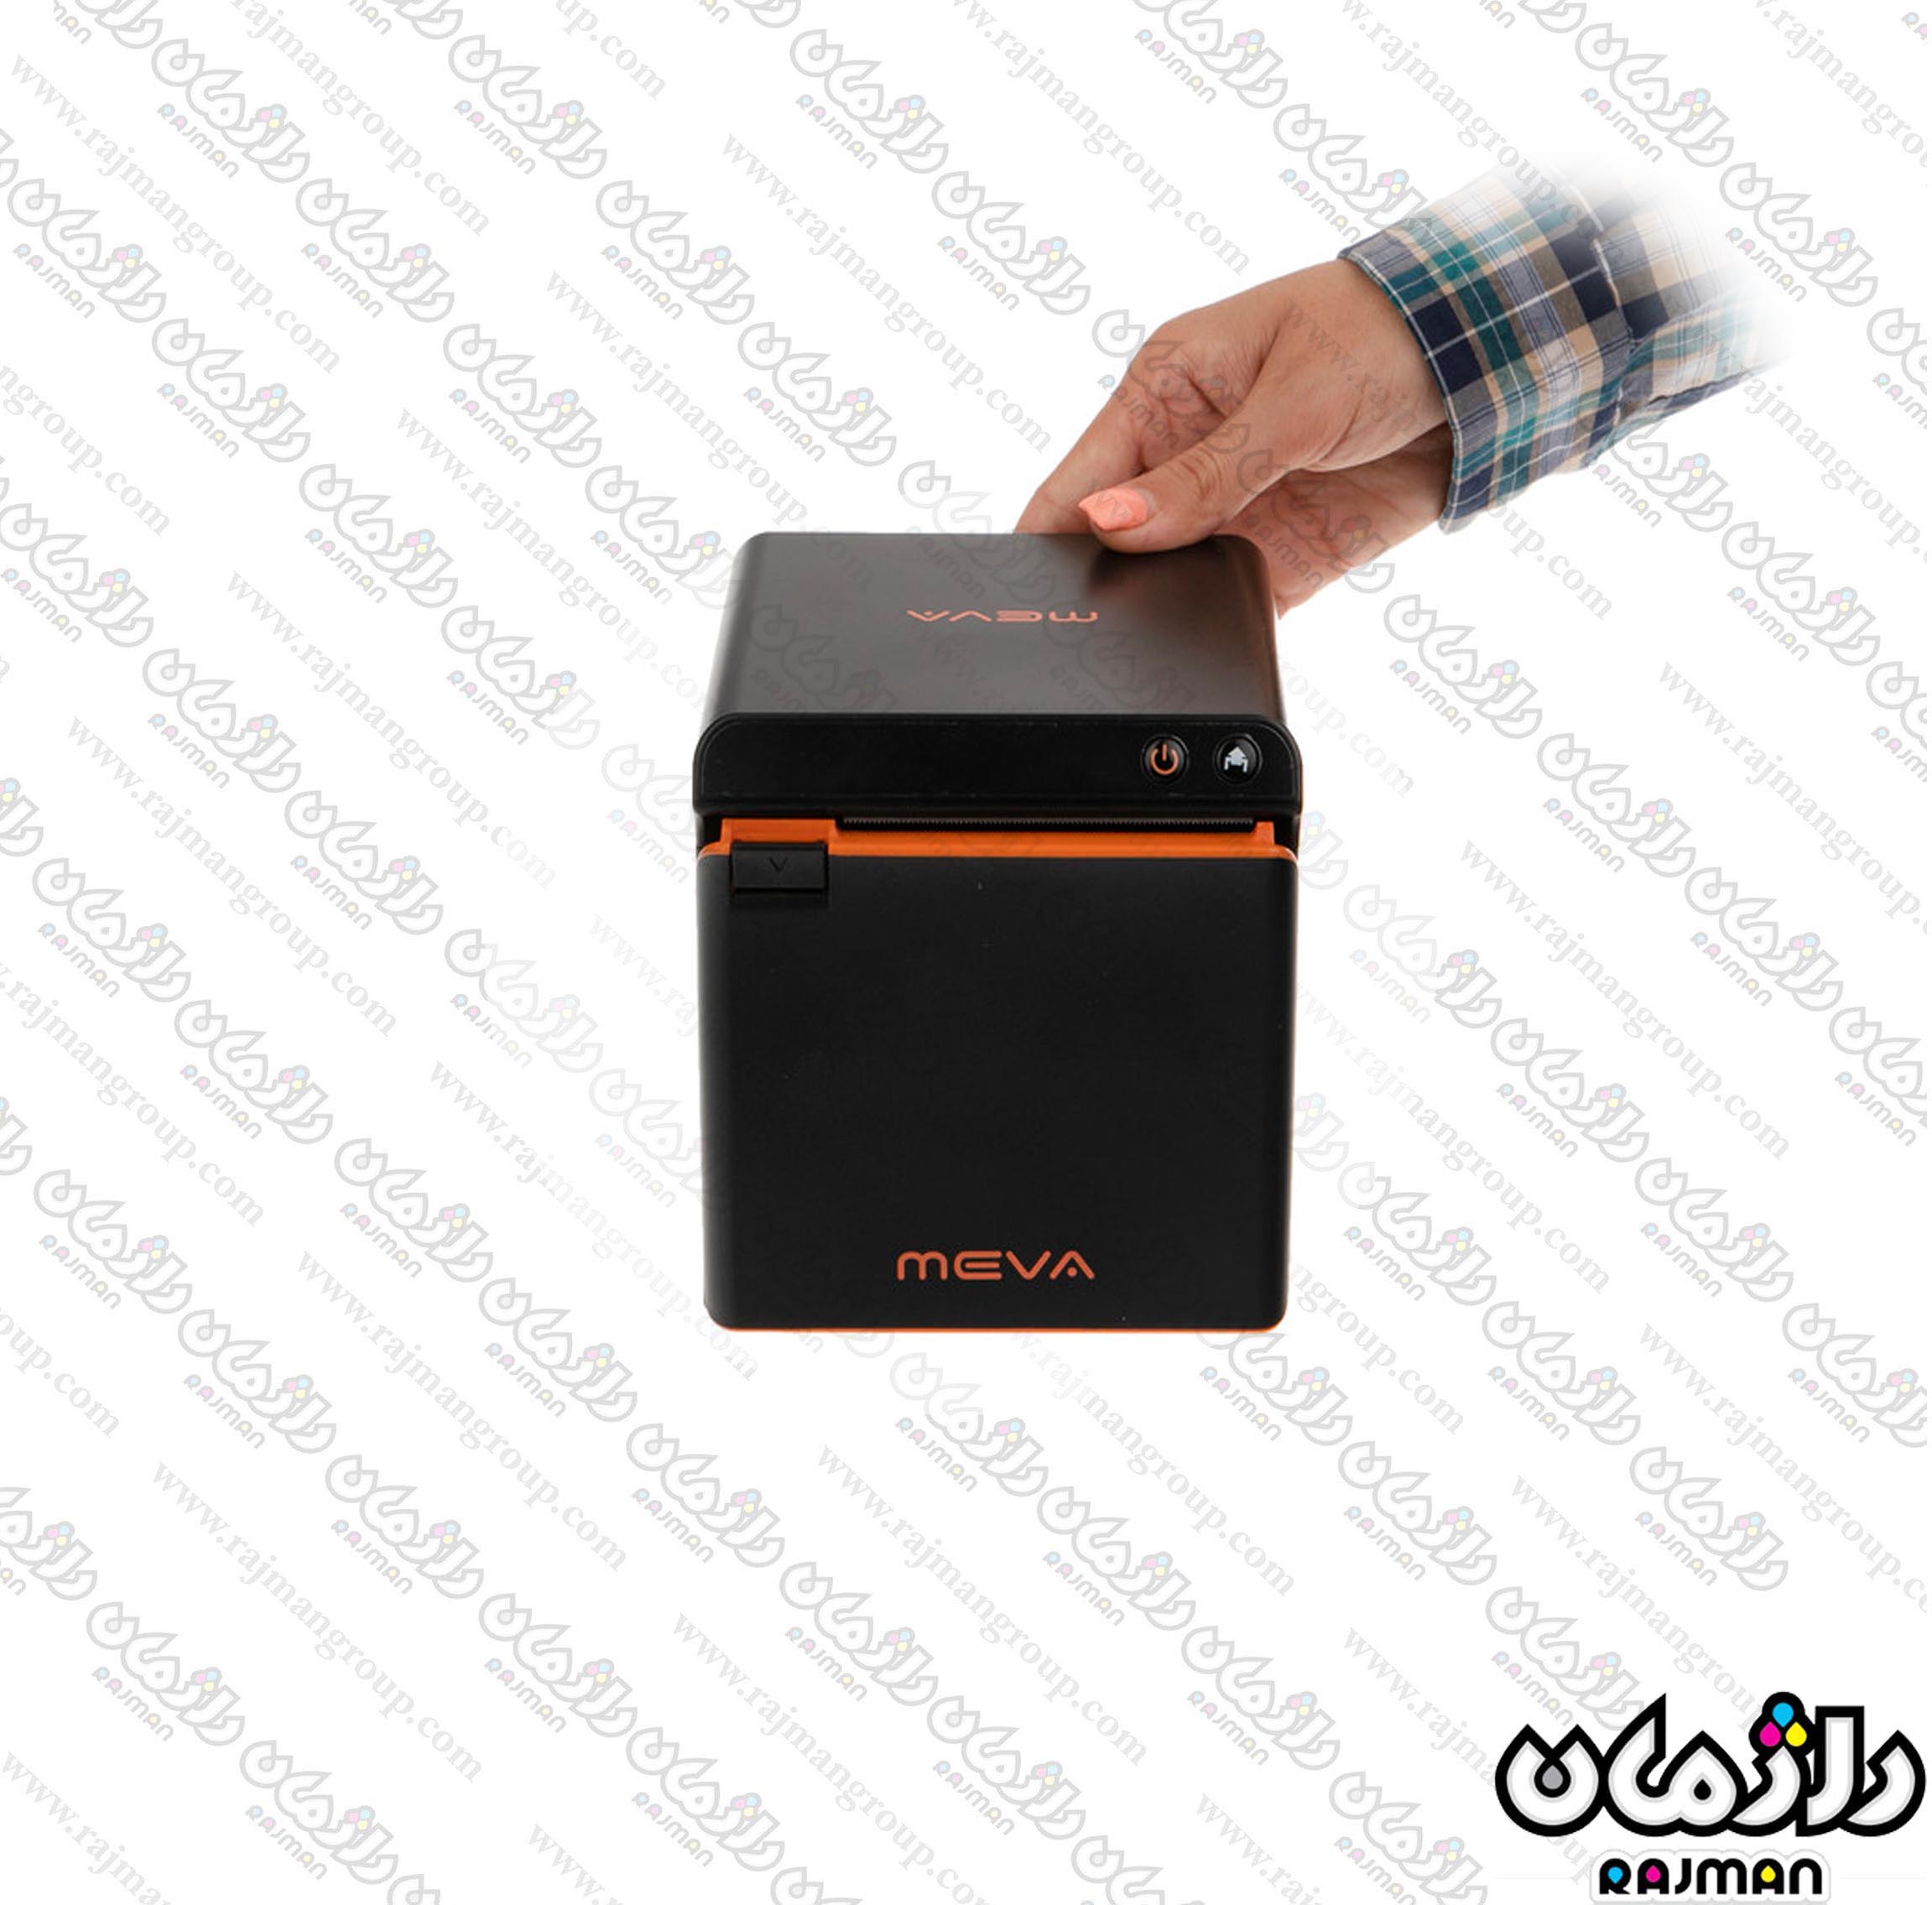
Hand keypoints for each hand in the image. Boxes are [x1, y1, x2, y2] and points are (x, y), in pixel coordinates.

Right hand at [1016, 260, 1452, 613]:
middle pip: (1115, 542)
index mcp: (1165, 392)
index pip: (1077, 477)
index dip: (1048, 535)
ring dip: (1168, 610)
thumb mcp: (1289, 401)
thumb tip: (1107, 524)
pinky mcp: (1284, 554)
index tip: (1032, 594)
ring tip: (1162, 638)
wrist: (1494, 362)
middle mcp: (1187, 455)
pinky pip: (1236, 607)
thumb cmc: (1385, 333)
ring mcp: (1233, 509)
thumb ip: (1201, 476)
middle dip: (1105, 584)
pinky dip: (1226, 628)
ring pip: (1172, 582)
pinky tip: (1218, 643)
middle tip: (1099, 628)